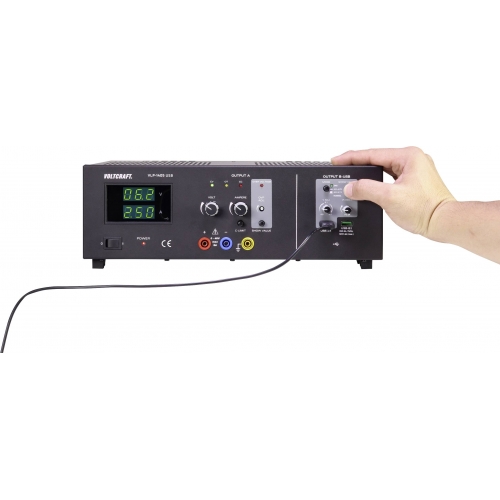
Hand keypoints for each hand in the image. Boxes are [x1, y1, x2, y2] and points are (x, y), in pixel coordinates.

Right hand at [331, 147, 454, 238]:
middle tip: (340, 167)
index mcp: (408, 156)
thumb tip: (350, 187)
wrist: (444, 222)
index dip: (351, 158)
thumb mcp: (389, 197)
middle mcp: (413, 159)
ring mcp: (415, 170)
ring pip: (383, 168)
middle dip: (358, 164)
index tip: (336, 161)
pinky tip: (369, 185)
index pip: (371, 154)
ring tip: (352, 175)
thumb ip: (366, 189)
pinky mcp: (414, 181)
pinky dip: (377, 180)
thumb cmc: (427, 209)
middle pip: (377, 159)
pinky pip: (390, 176)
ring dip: (368, 173)